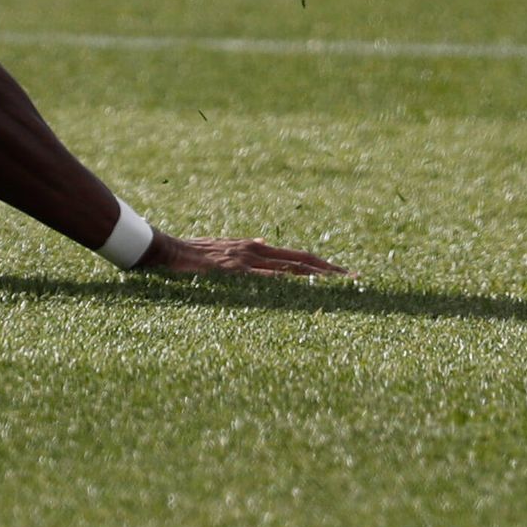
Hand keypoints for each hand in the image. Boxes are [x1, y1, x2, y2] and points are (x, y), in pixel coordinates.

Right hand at [137, 231, 344, 278]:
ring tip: (337, 282)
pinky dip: (281, 280)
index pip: (298, 257)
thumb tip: (265, 242)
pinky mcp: (232, 270)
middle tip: (355, 277)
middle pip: (301, 260)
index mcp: (257, 248)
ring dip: (314, 275)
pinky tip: (296, 284)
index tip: (344, 273)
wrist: (172, 250)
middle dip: (329, 269)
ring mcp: (246, 260)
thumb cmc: (198, 253)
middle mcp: (256, 250)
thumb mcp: (228, 247)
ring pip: (287, 267)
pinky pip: (261, 276)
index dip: (322, 264)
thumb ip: (248, 246)